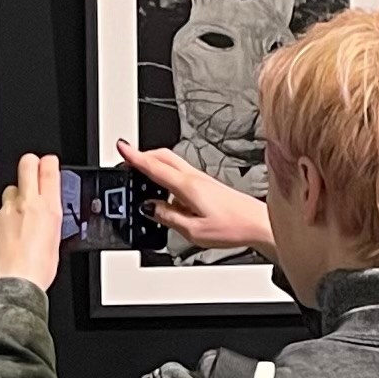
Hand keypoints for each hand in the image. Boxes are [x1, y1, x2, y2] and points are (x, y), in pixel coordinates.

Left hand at [0, 152, 62, 291]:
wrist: (15, 286)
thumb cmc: (37, 271)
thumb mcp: (55, 240)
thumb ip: (49, 218)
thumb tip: (47, 211)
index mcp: (49, 208)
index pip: (49, 168)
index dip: (49, 162)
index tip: (48, 164)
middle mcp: (27, 204)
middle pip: (27, 164)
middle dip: (30, 164)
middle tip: (32, 171)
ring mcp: (7, 211)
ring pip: (10, 190)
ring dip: (15, 198)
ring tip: (19, 217)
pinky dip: (3, 220)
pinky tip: (8, 237)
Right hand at [117, 141, 274, 258]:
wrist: (256, 224)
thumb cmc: (232, 227)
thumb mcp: (193, 230)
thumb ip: (168, 216)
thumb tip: (150, 208)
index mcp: (188, 187)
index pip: (154, 167)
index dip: (135, 157)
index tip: (122, 147)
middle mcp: (195, 177)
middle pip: (162, 156)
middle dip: (142, 155)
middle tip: (126, 160)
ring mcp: (201, 179)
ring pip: (172, 162)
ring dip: (154, 164)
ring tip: (141, 177)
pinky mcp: (206, 184)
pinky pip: (181, 173)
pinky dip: (166, 175)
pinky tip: (164, 191)